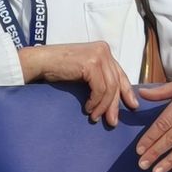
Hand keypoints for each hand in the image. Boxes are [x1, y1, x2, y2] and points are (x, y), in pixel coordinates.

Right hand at [19, 41, 137, 127]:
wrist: (39, 62)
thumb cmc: (56, 69)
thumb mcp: (82, 71)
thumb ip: (96, 76)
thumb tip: (110, 96)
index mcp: (103, 50)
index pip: (120, 74)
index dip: (127, 92)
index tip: (132, 106)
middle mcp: (103, 50)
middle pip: (116, 82)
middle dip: (114, 104)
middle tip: (113, 121)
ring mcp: (98, 56)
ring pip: (109, 87)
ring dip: (103, 106)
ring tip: (95, 117)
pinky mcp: (91, 64)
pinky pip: (100, 89)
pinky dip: (95, 101)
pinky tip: (88, 109)